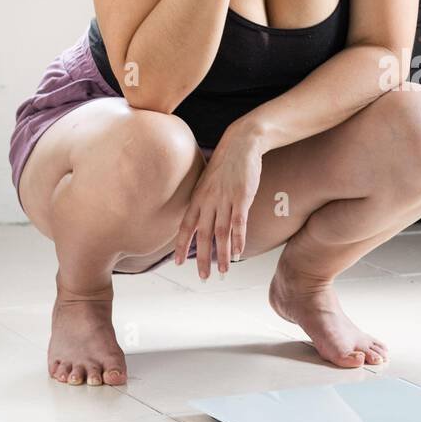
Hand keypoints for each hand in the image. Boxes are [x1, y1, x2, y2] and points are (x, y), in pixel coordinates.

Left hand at [173, 125, 262, 278]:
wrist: (241, 144)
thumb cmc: (226, 164)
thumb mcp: (208, 182)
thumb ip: (204, 200)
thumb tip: (201, 217)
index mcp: (198, 198)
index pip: (185, 226)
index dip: (181, 245)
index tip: (178, 263)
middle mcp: (208, 201)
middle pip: (202, 235)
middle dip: (202, 258)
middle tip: (203, 277)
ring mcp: (225, 199)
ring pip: (221, 233)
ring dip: (221, 255)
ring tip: (223, 272)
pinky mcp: (242, 197)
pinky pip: (239, 223)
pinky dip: (238, 240)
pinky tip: (238, 253)